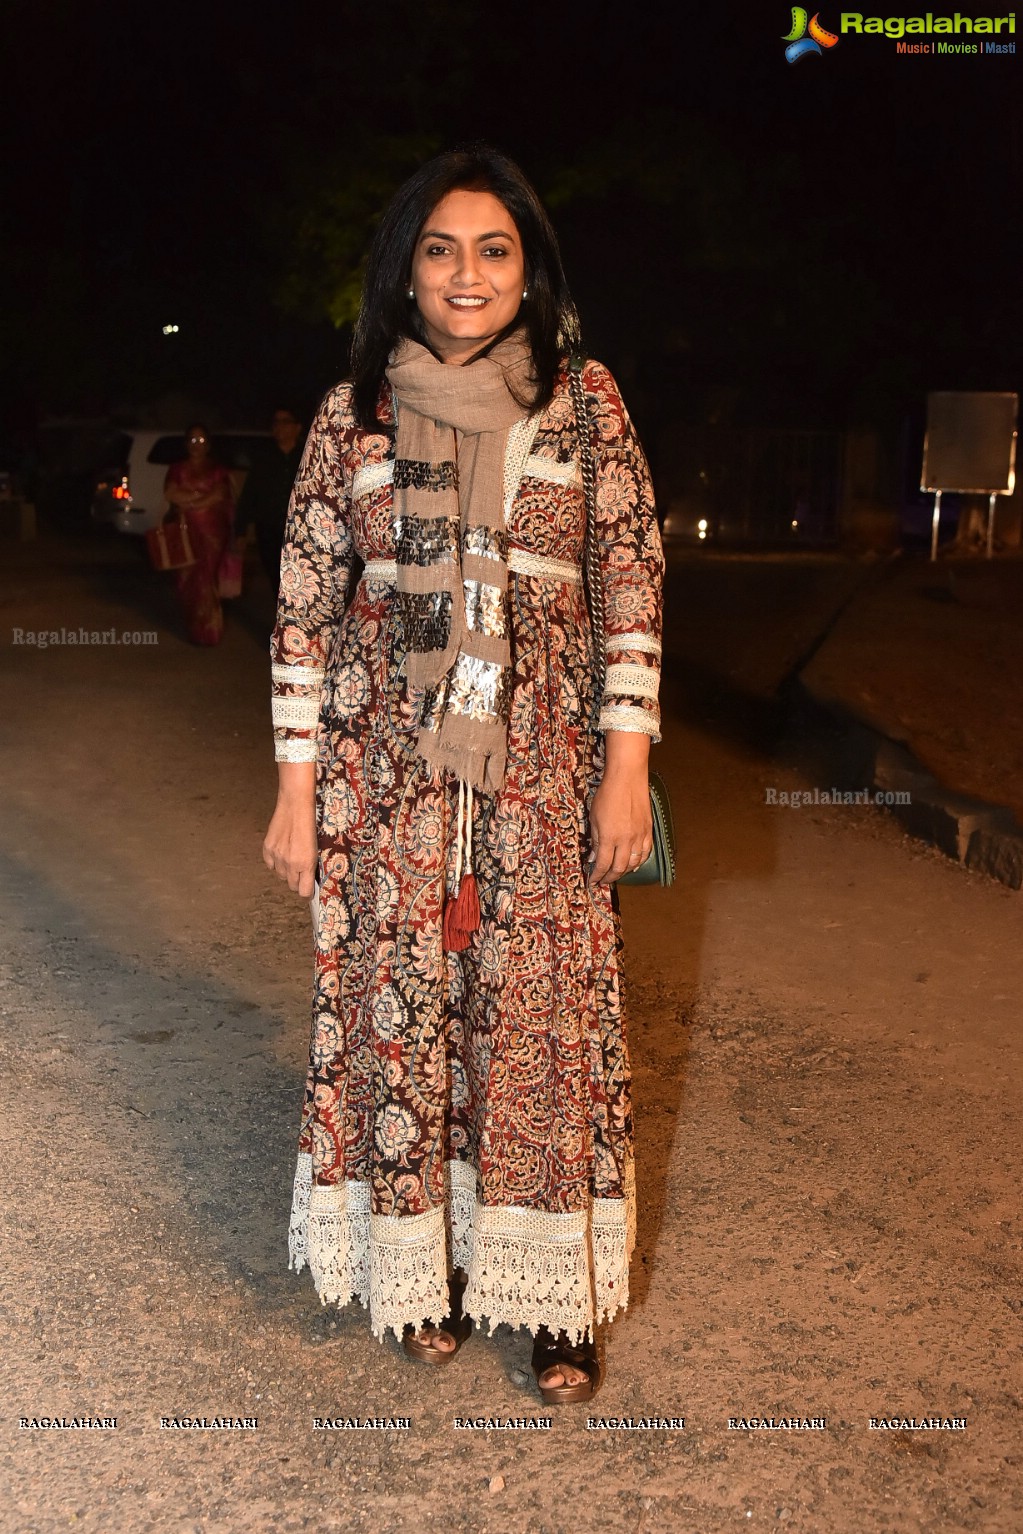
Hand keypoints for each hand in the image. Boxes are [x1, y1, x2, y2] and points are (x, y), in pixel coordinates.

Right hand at [263, 764, 317, 897]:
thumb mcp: (316, 848)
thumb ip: (311, 865)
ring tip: (292, 857)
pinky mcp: (267, 848)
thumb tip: (309, 879)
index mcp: (305, 864)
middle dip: (298, 881)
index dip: (307, 892)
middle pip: (292, 886)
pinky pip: (270, 865)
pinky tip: (282, 852)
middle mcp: (290, 863)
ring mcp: (277, 856)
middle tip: (301, 871)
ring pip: (280, 876)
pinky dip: (275, 862)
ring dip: (286, 871)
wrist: (295, 805)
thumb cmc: (311, 824)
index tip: (309, 889)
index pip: (304, 892)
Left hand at [588, 747, 652, 886]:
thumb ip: (594, 839)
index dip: (597, 876)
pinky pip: (645, 852)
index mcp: (609, 837)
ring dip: (625, 871)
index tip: (592, 881)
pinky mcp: (648, 830)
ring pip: (634, 863)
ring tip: (616, 874)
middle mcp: (626, 840)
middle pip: (620, 868)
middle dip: (610, 877)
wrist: (627, 778)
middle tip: (604, 881)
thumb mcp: (593, 817)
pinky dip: (639, 862)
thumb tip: (593, 857)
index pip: (603, 864)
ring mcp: (639, 836)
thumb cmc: (607, 795)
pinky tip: (634, 864)